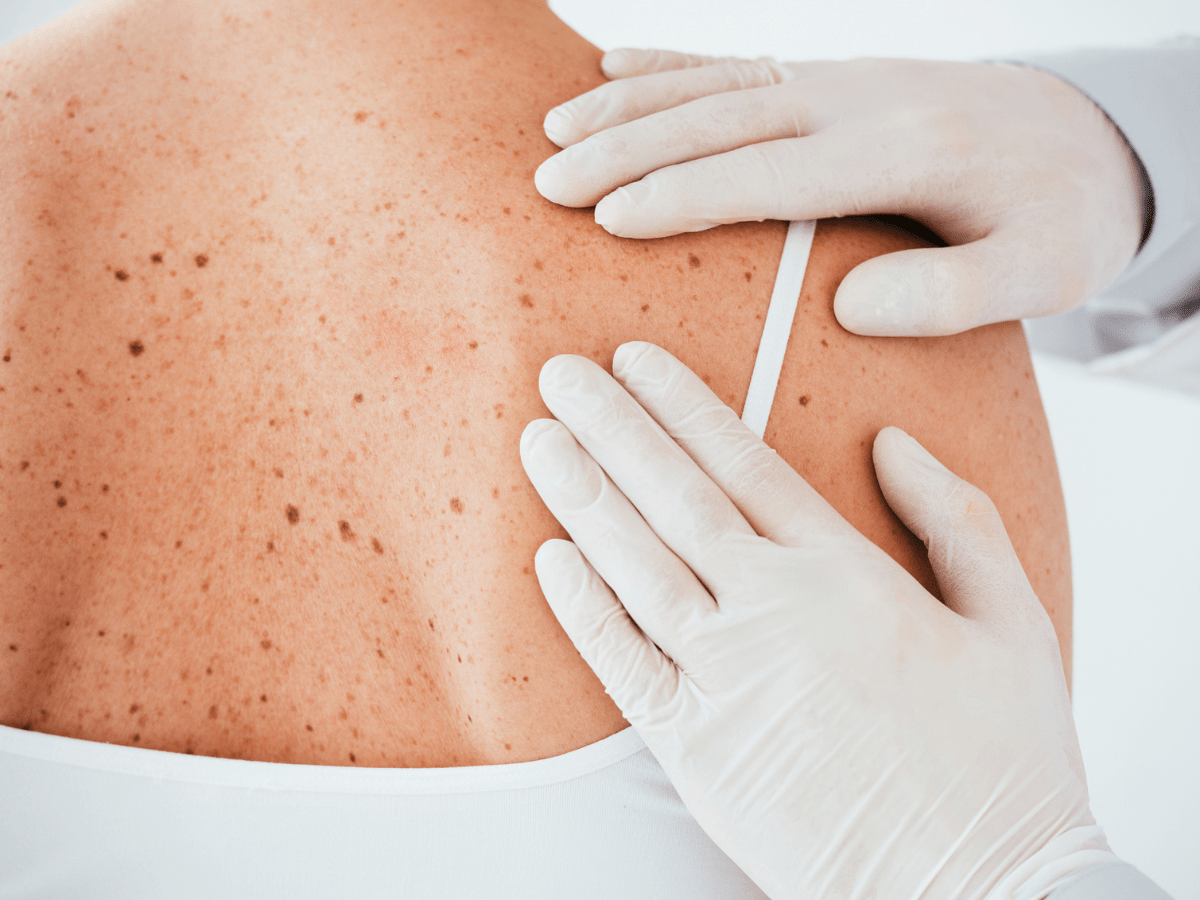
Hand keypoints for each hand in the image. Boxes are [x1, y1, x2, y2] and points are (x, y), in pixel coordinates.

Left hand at [520, 342, 1115, 898]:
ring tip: (537, 439)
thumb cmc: (1003, 759)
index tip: (634, 357)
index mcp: (847, 573)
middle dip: (610, 425)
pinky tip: (547, 556)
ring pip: (637, 566)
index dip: (681, 403)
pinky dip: (582, 609)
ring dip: (581, 496)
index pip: (744, 461)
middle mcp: (776, 612)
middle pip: (674, 496)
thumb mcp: (1014, 622)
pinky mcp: (699, 751)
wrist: (984, 890)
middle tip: (558, 373)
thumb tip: (893, 440)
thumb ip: (955, 519)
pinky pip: (623, 667)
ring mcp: (729, 680)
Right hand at [534, 51, 1147, 335]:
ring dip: (628, 105)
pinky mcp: (826, 78)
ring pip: (714, 83)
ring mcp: (836, 81)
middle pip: (722, 119)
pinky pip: (733, 62)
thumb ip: (955, 291)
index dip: (685, 192)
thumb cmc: (1056, 217)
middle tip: (549, 183)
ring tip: (553, 134)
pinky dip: (666, 65)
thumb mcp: (1042, 270)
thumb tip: (848, 307)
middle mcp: (857, 102)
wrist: (1085, 134)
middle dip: (627, 148)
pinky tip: (608, 70)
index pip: (771, 172)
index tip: (610, 218)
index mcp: (903, 153)